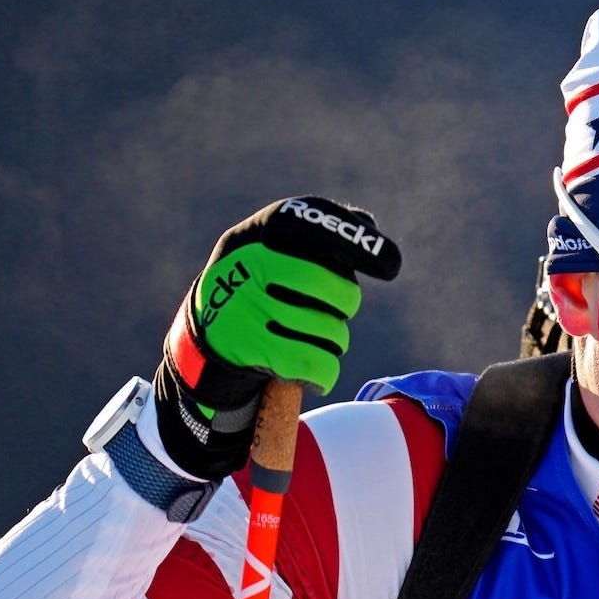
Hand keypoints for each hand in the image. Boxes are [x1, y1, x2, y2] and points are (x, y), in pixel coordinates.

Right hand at [154, 197, 401, 478]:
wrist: (206, 339)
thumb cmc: (259, 286)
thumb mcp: (276, 248)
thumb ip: (320, 231)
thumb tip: (368, 226)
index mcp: (259, 233)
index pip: (312, 225)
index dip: (356, 243)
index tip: (392, 266)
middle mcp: (249, 265)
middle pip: (333, 288)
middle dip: (345, 304)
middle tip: (334, 309)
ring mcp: (247, 308)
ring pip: (332, 332)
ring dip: (334, 341)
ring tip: (310, 337)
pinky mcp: (250, 350)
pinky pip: (317, 365)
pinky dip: (324, 373)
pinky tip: (310, 370)